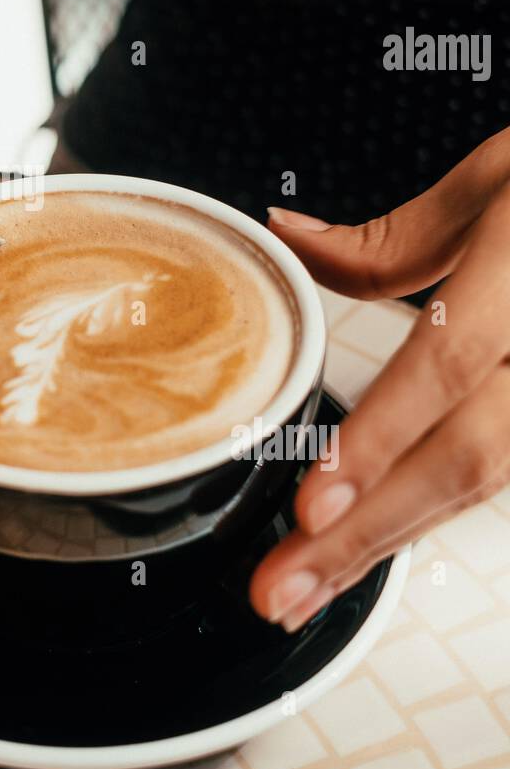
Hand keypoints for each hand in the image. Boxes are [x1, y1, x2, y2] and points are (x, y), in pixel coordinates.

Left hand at [249, 131, 509, 629]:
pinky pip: (509, 474)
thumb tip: (286, 238)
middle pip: (466, 455)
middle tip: (281, 589)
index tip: (313, 504)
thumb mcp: (497, 180)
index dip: (380, 437)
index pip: (449, 360)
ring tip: (309, 582)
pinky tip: (373, 542)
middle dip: (365, 532)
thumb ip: (392, 237)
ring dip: (392, 537)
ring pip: (489, 482)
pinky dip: (433, 513)